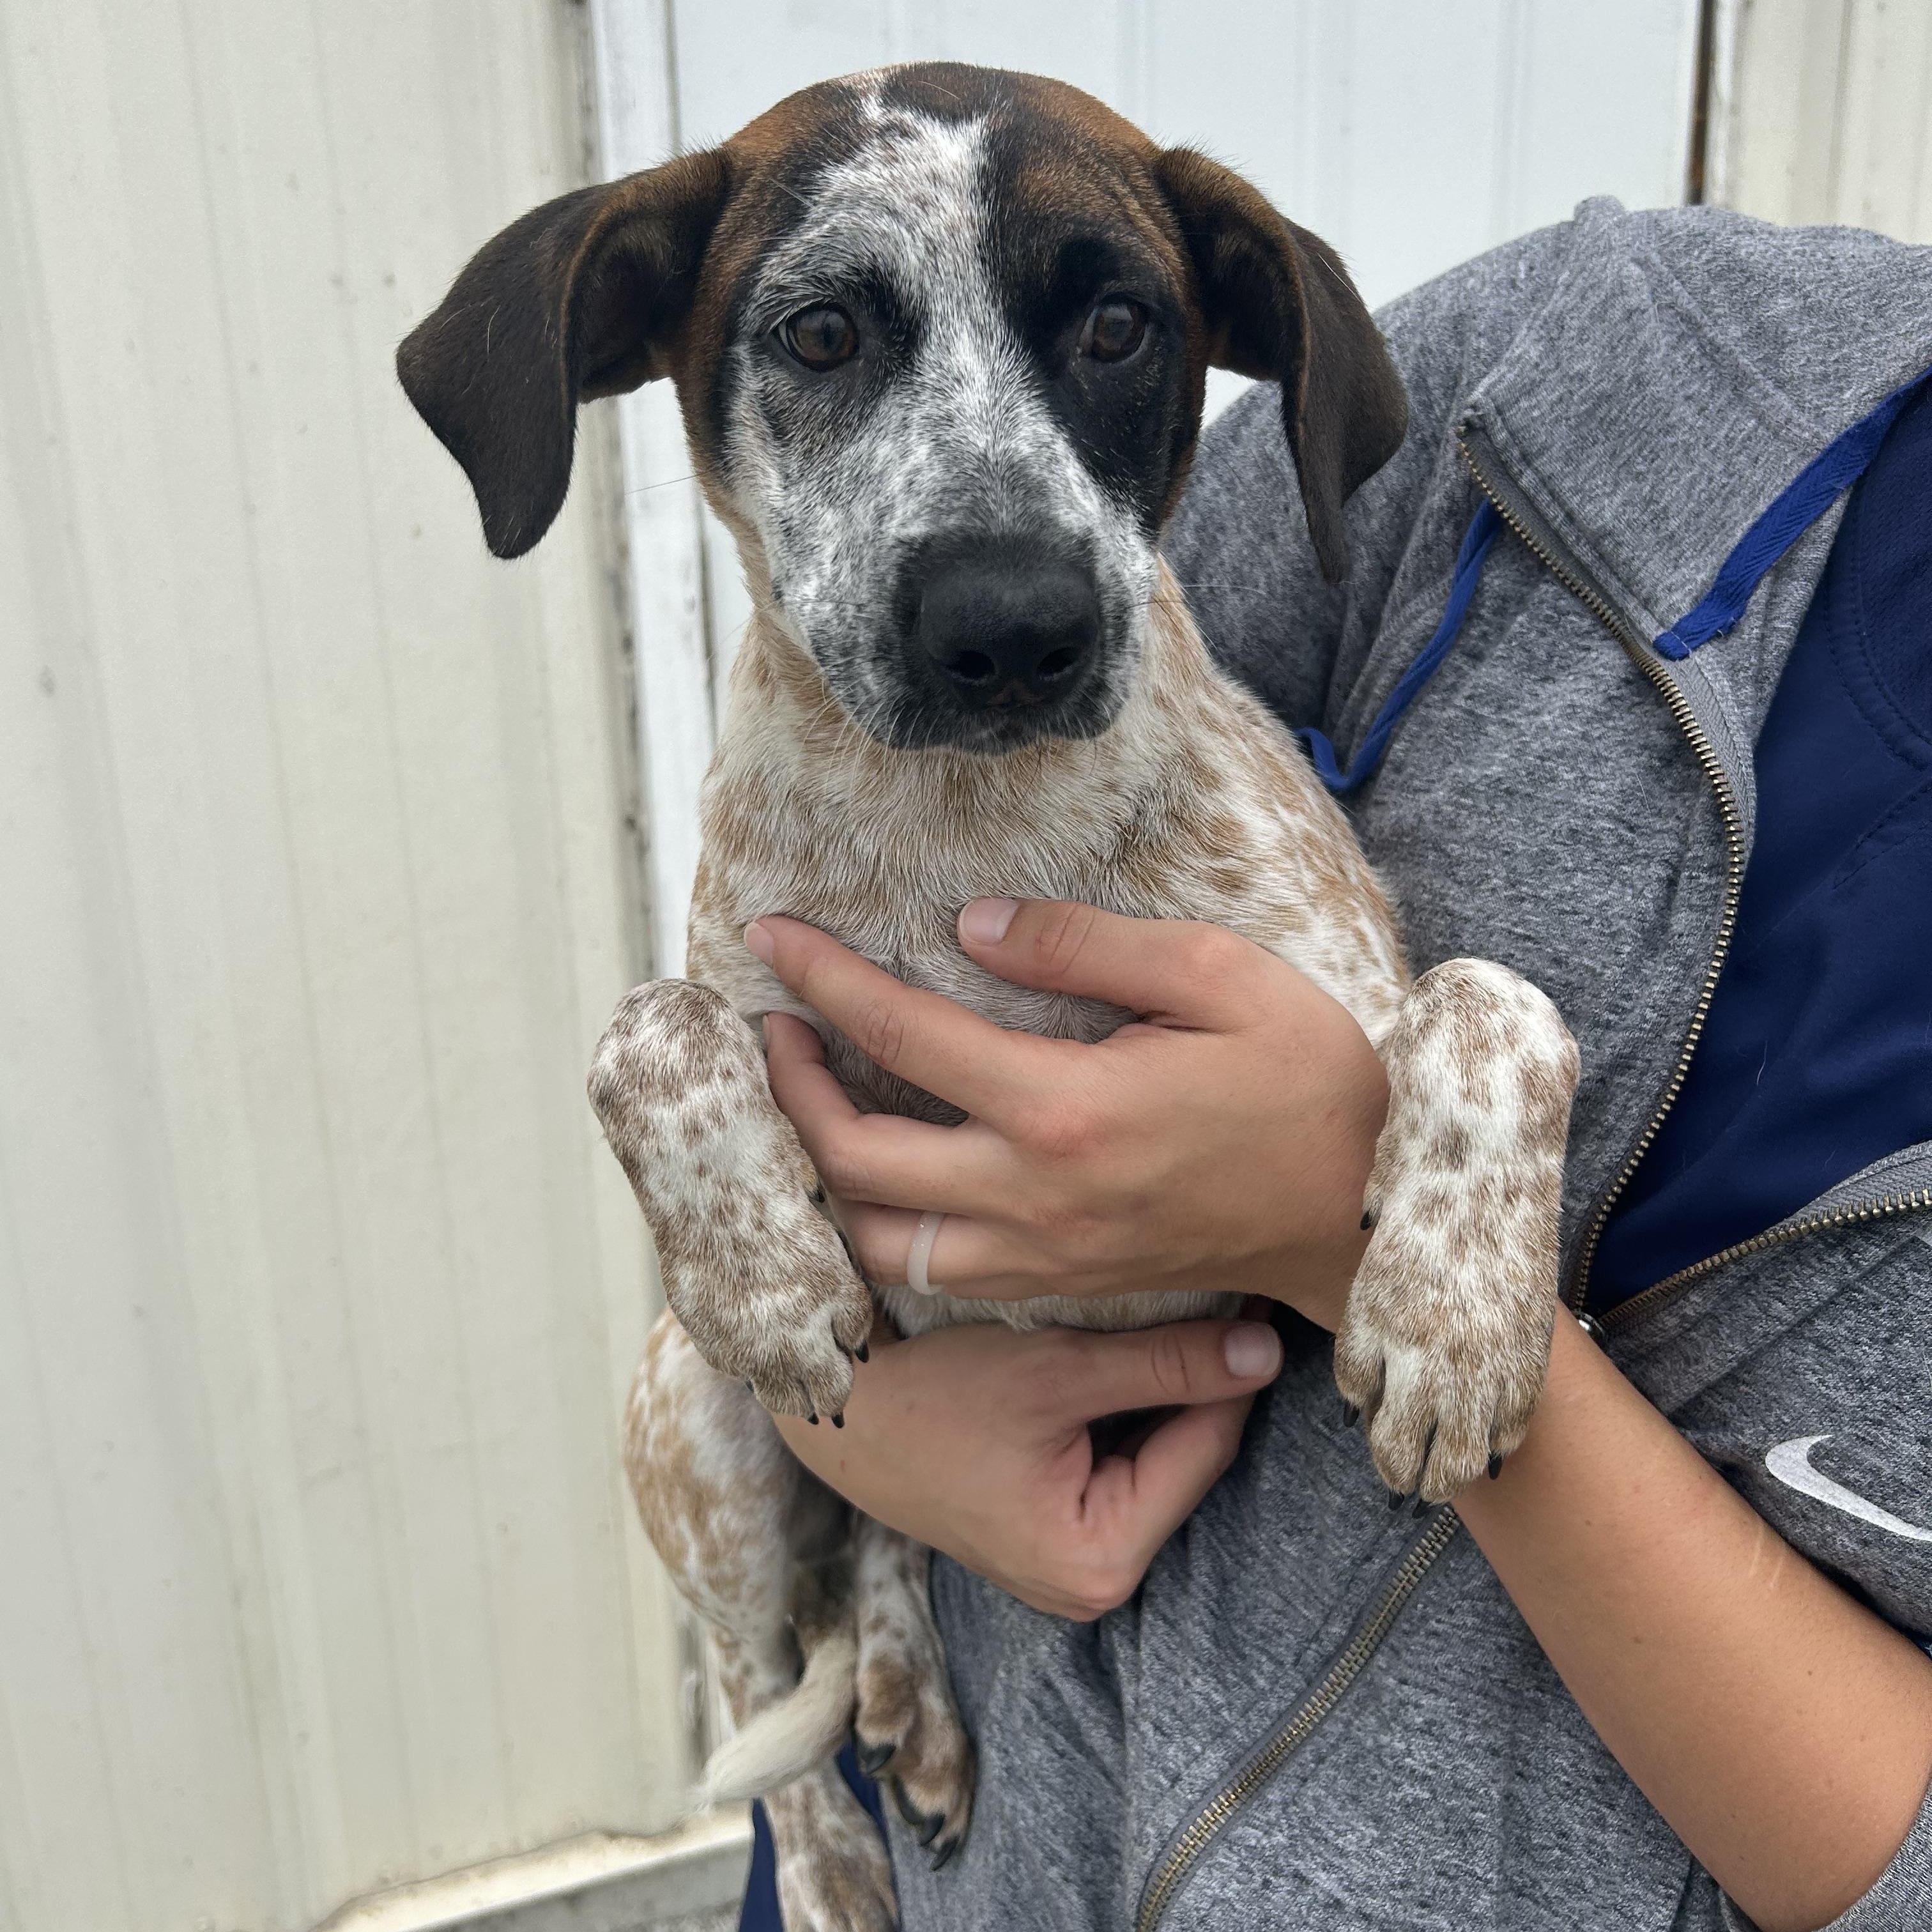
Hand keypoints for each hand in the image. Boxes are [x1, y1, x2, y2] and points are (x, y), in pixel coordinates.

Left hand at [748, 897, 1386, 1328]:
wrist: (1362, 1218)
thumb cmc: (1306, 1083)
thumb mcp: (1218, 976)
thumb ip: (1083, 946)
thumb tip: (968, 926)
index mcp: (1065, 1106)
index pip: (901, 1033)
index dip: (821, 978)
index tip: (767, 933)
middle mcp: (1032, 1193)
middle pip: (853, 1155)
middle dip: (788, 1087)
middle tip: (771, 1028)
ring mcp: (1040, 1254)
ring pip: (876, 1236)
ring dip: (821, 1171)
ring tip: (808, 1104)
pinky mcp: (1057, 1284)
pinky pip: (931, 1272)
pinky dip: (879, 1227)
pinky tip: (878, 1176)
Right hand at [773, 1312, 1284, 1617]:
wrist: (827, 1409)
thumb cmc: (926, 1392)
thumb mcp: (1055, 1371)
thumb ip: (1167, 1364)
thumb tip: (1269, 1350)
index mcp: (1100, 1563)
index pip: (1208, 1446)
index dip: (1231, 1364)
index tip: (1252, 1291)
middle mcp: (1092, 1582)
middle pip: (1185, 1454)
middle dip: (1196, 1378)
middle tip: (1215, 1289)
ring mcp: (1069, 1561)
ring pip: (1154, 1451)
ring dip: (1160, 1387)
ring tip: (1168, 1309)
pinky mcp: (1049, 1528)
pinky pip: (1117, 1458)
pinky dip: (1121, 1406)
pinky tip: (1117, 1348)